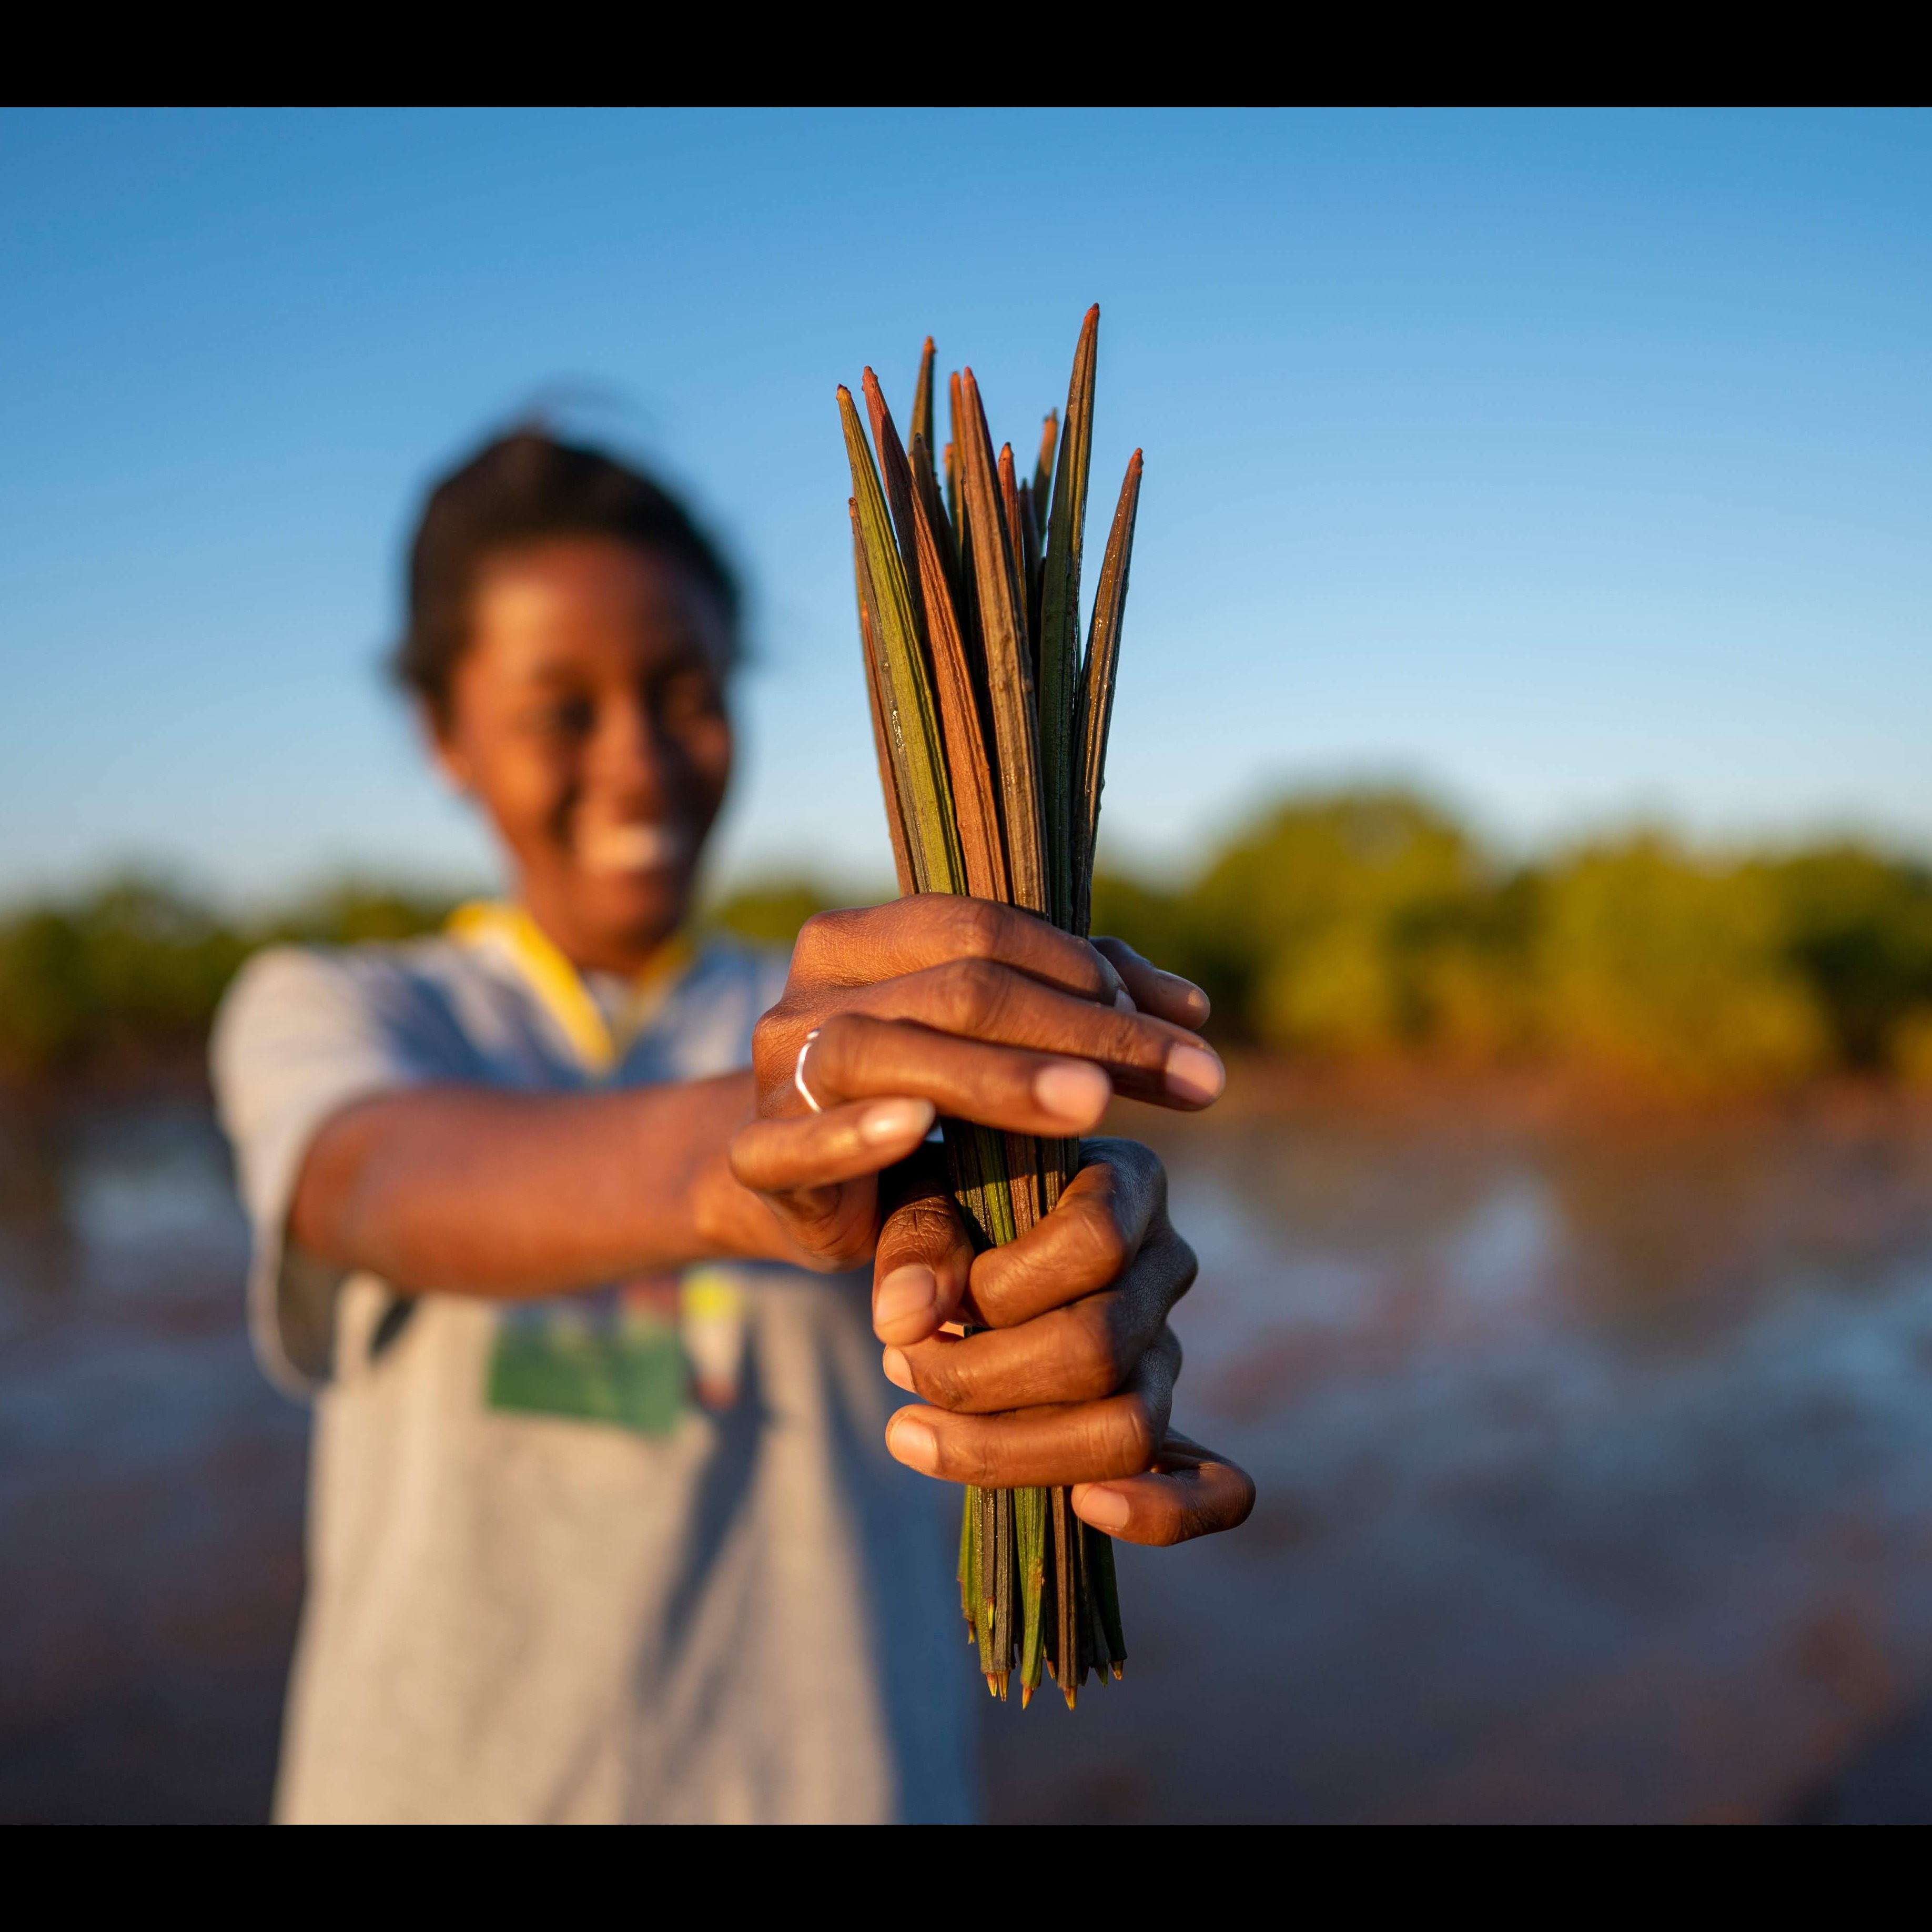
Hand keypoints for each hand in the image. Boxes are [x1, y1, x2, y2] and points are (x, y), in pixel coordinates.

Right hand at [727, 902, 1221, 1271]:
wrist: (801, 1187)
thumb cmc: (916, 1097)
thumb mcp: (992, 1045)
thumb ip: (1080, 1005)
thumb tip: (1192, 1008)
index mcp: (861, 938)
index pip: (983, 929)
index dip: (1088, 970)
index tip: (1190, 1026)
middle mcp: (811, 990)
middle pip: (958, 990)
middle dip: (1084, 1032)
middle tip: (1193, 1076)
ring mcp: (777, 1070)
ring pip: (887, 1053)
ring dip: (997, 1077)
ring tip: (1094, 1103)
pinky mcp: (758, 1155)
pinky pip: (799, 1142)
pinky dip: (855, 1132)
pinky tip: (916, 1128)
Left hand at [868, 1136, 1254, 1546]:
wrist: (964, 1237)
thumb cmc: (948, 1204)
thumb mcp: (918, 1192)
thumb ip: (915, 1243)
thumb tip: (904, 1321)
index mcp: (1128, 1182)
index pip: (1094, 1243)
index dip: (1002, 1286)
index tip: (929, 1297)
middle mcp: (1166, 1262)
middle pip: (1100, 1351)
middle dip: (979, 1379)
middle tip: (899, 1369)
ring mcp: (1169, 1349)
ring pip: (1129, 1429)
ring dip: (1011, 1451)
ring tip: (913, 1434)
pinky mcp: (1165, 1422)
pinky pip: (1214, 1486)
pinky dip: (1163, 1511)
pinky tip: (1088, 1509)